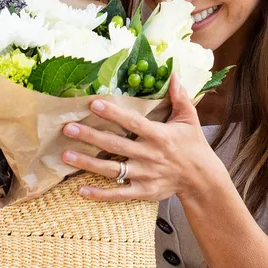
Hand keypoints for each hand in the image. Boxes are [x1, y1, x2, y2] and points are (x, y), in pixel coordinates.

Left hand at [61, 74, 226, 200]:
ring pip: (112, 170)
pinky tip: (81, 190)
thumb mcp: (189, 118)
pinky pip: (119, 194)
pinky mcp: (143, 192)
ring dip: (88, 164)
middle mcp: (149, 155)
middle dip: (91, 137)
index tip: (94, 104)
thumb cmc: (193, 145)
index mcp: (159, 136)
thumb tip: (173, 73)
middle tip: (68, 128)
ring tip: (66, 155)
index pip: (133, 123)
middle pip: (116, 146)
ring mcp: (145, 176)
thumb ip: (180, 96)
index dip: (113, 114)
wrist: (202, 179)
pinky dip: (100, 194)